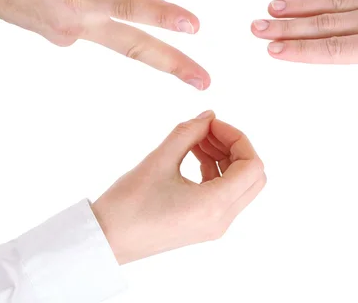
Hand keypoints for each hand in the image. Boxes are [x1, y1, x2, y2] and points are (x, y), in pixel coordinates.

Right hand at [0, 0, 209, 89]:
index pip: (128, 5)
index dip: (162, 15)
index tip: (193, 27)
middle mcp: (74, 22)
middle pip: (133, 45)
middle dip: (172, 64)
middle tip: (204, 82)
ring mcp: (67, 37)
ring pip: (106, 19)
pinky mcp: (61, 41)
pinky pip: (88, 17)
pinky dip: (84, 1)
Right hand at [91, 111, 266, 264]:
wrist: (105, 240)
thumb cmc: (127, 205)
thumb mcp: (158, 161)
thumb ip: (188, 133)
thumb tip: (208, 116)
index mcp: (214, 206)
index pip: (252, 166)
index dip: (237, 138)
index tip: (211, 125)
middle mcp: (221, 220)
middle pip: (252, 177)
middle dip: (235, 147)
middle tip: (207, 131)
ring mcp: (214, 226)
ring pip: (240, 185)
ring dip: (225, 158)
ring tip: (196, 141)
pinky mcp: (203, 226)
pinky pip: (224, 195)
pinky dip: (215, 172)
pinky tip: (193, 156)